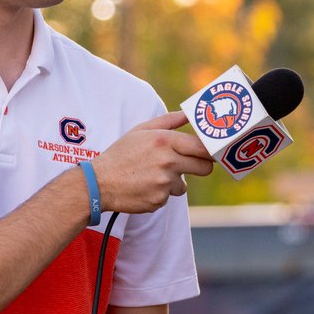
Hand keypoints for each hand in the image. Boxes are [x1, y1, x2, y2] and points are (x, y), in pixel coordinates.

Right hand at [91, 111, 213, 214]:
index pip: (202, 147)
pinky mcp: (159, 200)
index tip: (214, 151)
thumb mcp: (142, 130)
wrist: (99, 183)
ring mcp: (164, 183)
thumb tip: (189, 113)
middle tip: (192, 164)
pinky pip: (168, 196)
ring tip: (152, 175)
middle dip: (202, 166)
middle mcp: (167, 162)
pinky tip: (144, 186)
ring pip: (183, 184)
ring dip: (173, 182)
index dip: (211, 150)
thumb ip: (169, 121)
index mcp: (164, 141)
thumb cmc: (121, 154)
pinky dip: (159, 193)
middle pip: (204, 167)